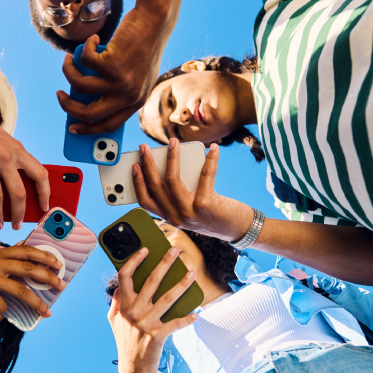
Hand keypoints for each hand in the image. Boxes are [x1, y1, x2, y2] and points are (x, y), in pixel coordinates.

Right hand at [0, 104, 48, 230]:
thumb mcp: (1, 141)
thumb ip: (9, 162)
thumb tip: (12, 195)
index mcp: (17, 149)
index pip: (41, 174)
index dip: (45, 193)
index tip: (45, 207)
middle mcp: (5, 156)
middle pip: (19, 193)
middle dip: (19, 214)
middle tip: (17, 225)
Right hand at [0, 246, 65, 327]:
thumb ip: (5, 264)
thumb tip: (32, 261)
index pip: (25, 250)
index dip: (44, 255)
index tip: (58, 263)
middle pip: (28, 267)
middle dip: (48, 277)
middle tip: (61, 285)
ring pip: (22, 290)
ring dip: (37, 303)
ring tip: (46, 312)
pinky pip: (4, 306)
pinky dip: (1, 312)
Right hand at [57, 4, 171, 134]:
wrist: (155, 21)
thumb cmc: (144, 46)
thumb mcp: (137, 75)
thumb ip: (119, 90)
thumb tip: (86, 99)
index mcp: (136, 102)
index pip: (109, 125)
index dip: (88, 130)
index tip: (73, 128)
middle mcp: (128, 96)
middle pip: (89, 114)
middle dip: (69, 107)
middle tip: (61, 95)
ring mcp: (120, 81)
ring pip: (79, 86)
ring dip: (68, 71)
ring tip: (69, 61)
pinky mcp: (111, 64)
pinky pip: (84, 61)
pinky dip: (84, 48)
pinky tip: (93, 40)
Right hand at [108, 246, 197, 372]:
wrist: (133, 366)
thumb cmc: (124, 340)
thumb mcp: (114, 320)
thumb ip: (116, 302)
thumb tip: (120, 287)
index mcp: (124, 305)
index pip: (125, 276)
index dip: (134, 261)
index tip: (145, 250)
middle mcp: (135, 311)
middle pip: (151, 281)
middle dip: (164, 263)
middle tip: (175, 251)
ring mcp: (147, 322)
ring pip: (168, 298)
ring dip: (181, 285)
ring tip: (192, 274)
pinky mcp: (159, 334)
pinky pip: (176, 323)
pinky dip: (187, 318)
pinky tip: (196, 313)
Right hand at [132, 139, 253, 242]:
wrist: (238, 229)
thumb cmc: (214, 215)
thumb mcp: (190, 208)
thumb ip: (179, 193)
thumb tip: (171, 163)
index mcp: (170, 218)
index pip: (145, 201)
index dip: (137, 182)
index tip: (134, 165)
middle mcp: (176, 217)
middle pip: (155, 186)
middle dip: (147, 164)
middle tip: (144, 147)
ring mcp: (189, 212)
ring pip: (172, 180)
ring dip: (171, 157)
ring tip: (173, 142)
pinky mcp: (206, 204)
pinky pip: (205, 175)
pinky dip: (209, 159)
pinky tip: (213, 148)